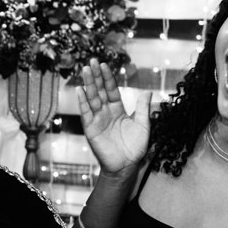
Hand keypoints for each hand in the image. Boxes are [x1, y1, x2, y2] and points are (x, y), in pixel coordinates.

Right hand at [76, 59, 150, 176]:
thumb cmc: (135, 147)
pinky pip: (86, 113)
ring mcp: (97, 119)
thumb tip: (147, 92)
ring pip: (92, 98)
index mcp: (118, 110)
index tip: (105, 65)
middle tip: (92, 61)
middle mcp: (106, 112)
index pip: (111, 90)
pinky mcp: (91, 129)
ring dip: (88, 84)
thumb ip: (142, 108)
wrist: (127, 165)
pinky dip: (83, 102)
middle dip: (96, 76)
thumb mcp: (143, 125)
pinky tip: (80, 90)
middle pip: (99, 90)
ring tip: (86, 70)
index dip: (108, 78)